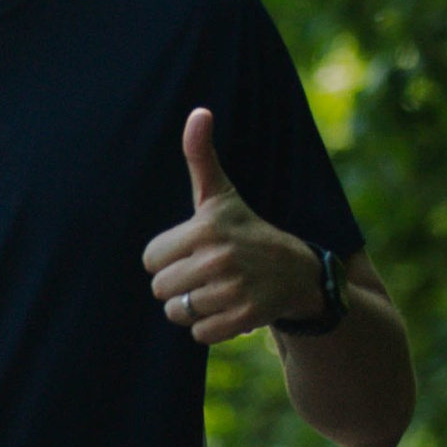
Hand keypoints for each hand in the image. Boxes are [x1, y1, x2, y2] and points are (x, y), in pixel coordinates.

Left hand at [143, 110, 328, 344]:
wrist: (296, 271)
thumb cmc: (247, 230)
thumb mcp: (221, 195)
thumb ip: (201, 156)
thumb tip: (198, 112)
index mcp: (206, 228)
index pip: (150, 259)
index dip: (167, 258)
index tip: (193, 250)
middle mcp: (219, 259)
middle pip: (161, 288)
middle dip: (179, 284)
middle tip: (207, 272)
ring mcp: (234, 290)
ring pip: (178, 312)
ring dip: (193, 307)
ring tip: (219, 289)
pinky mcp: (245, 318)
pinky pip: (199, 334)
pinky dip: (210, 327)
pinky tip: (230, 307)